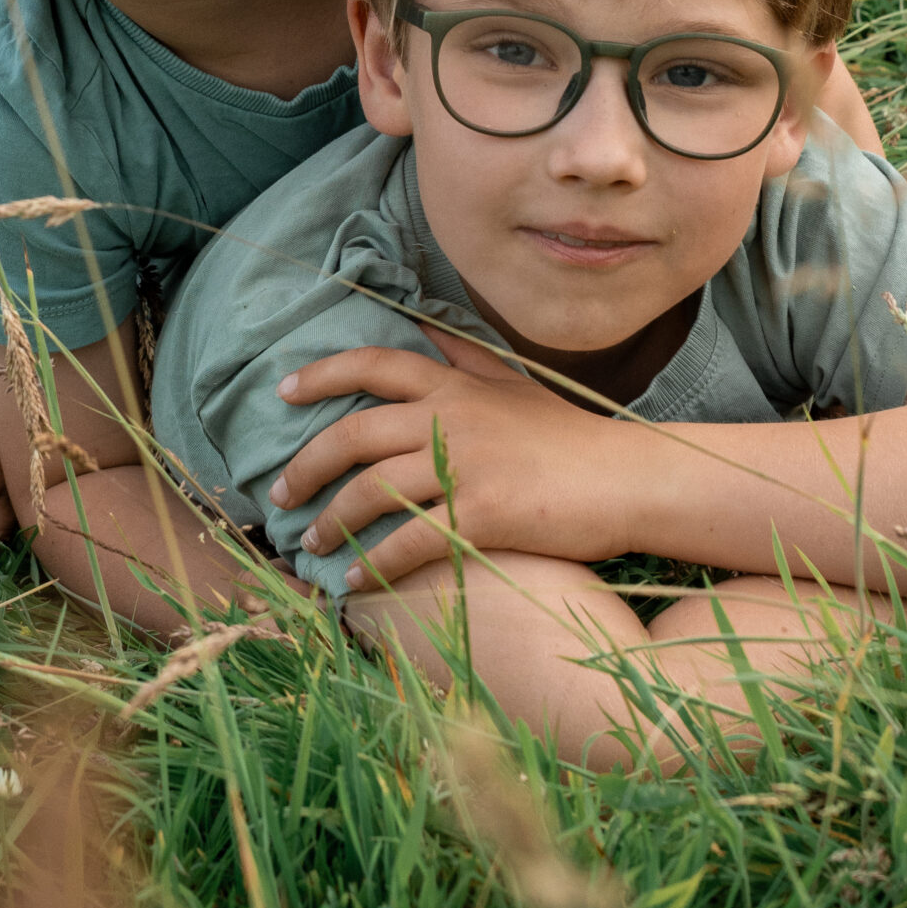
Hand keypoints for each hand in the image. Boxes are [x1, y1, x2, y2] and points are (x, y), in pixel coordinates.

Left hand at [269, 326, 635, 587]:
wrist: (626, 478)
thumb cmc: (570, 435)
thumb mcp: (513, 384)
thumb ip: (463, 357)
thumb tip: (424, 324)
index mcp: (455, 386)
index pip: (374, 364)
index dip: (323, 373)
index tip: (284, 390)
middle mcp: (451, 418)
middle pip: (354, 434)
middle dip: (306, 466)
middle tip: (279, 495)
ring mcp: (465, 466)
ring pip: (371, 491)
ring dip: (331, 522)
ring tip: (311, 545)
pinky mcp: (482, 515)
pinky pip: (409, 542)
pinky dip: (373, 565)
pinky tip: (353, 583)